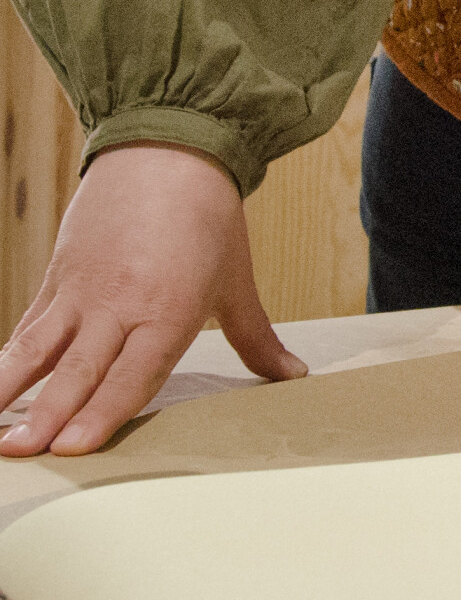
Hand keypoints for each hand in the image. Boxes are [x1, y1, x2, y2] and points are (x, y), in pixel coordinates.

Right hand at [0, 142, 303, 456]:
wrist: (169, 147)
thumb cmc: (209, 217)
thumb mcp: (236, 281)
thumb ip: (256, 338)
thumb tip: (293, 375)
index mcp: (169, 309)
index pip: (135, 374)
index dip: (102, 412)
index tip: (72, 448)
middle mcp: (120, 304)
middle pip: (80, 369)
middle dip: (48, 415)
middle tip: (21, 452)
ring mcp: (82, 290)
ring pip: (40, 348)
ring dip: (11, 390)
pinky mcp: (58, 276)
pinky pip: (29, 325)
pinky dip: (7, 359)